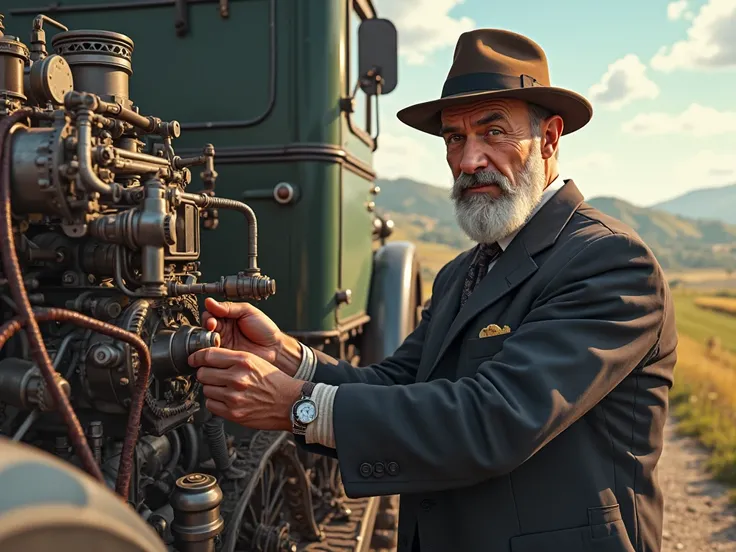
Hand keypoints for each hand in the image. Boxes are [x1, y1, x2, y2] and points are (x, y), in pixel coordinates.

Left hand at [188, 347, 303, 431]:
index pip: (208, 355)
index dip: (197, 357)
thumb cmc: (274, 382)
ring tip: (224, 388)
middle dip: (205, 373)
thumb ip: (232, 358)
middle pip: (203, 373)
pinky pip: (211, 404)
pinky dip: (215, 402)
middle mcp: (237, 378)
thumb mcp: (256, 361)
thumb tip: (208, 359)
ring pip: (205, 389)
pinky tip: (226, 399)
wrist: (290, 403)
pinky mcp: (233, 413)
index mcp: (243, 361)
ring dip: (211, 388)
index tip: (194, 359)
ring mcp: (234, 397)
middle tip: (214, 375)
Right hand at [202, 297, 288, 365]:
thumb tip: (210, 301)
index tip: (212, 319)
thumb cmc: (266, 329)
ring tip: (217, 338)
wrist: (274, 348)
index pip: (211, 314)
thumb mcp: (248, 311)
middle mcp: (224, 329)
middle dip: (207, 326)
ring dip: (208, 338)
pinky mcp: (224, 355)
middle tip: (213, 327)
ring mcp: (223, 343)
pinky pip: (212, 352)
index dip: (209, 316)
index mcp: (229, 317)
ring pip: (207, 339)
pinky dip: (212, 350)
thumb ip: (229, 307)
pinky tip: (218, 347)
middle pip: (206, 326)